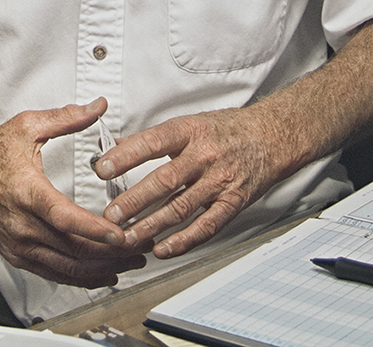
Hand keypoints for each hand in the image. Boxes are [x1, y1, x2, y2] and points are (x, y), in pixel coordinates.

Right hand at [0, 99, 150, 287]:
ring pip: (67, 268)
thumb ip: (66, 118)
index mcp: (27, 192)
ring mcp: (20, 245)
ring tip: (133, 262)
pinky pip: (55, 274)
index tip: (120, 234)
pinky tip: (105, 273)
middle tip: (143, 246)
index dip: (94, 230)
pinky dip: (83, 278)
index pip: (64, 218)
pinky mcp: (18, 256)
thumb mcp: (26, 127)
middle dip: (113, 253)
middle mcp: (23, 225)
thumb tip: (97, 106)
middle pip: (73, 250)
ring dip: (103, 268)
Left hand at [93, 107, 294, 259]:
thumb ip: (152, 139)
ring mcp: (220, 181)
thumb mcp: (190, 124)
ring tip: (127, 236)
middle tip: (110, 216)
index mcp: (191, 131)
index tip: (101, 169)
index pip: (154, 142)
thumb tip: (112, 149)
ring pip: (181, 208)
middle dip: (134, 200)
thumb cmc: (226, 130)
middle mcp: (205, 156)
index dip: (126, 156)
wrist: (271, 137)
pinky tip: (162, 249)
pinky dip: (183, 241)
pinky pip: (206, 226)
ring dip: (151, 225)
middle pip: (165, 180)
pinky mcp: (232, 202)